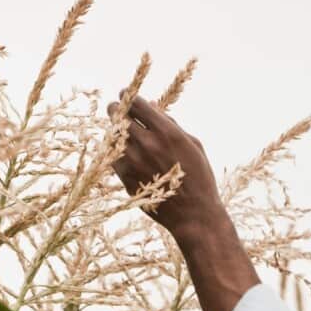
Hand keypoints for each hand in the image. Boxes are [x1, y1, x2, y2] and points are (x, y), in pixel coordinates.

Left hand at [109, 94, 222, 234]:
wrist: (193, 214)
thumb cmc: (199, 177)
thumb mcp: (193, 144)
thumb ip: (171, 124)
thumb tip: (151, 106)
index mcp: (166, 132)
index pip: (137, 103)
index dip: (128, 96)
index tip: (125, 95)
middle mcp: (147, 144)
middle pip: (118, 116)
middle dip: (117, 110)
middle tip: (117, 111)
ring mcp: (133, 162)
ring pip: (112, 136)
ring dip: (116, 131)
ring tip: (122, 132)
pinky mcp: (125, 178)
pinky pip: (112, 158)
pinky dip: (116, 152)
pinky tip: (125, 152)